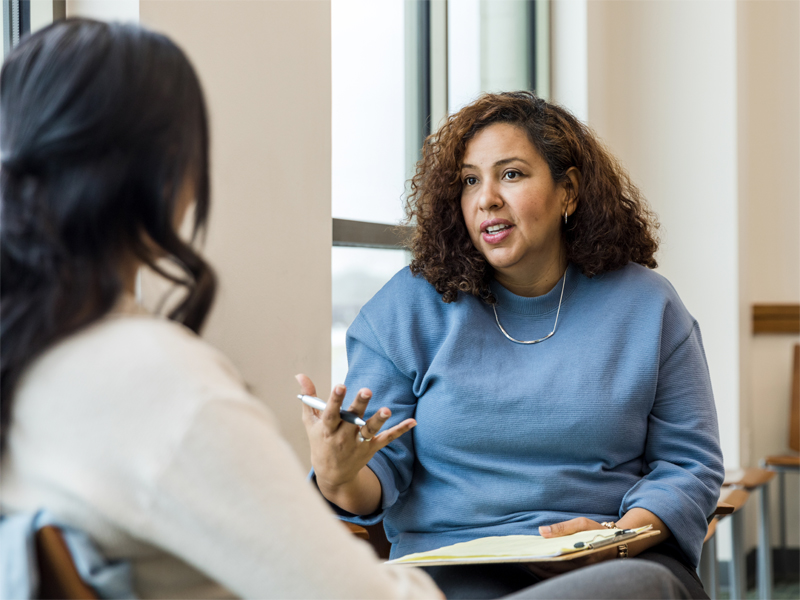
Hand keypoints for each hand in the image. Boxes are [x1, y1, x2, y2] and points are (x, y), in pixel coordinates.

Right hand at [296, 374, 415, 493]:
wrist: (332, 475)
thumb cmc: (320, 442)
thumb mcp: (310, 422)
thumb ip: (308, 397)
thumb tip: (300, 375)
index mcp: (328, 429)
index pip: (331, 414)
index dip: (335, 400)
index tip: (340, 386)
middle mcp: (343, 437)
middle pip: (353, 419)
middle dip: (359, 405)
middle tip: (366, 390)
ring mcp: (359, 443)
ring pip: (370, 430)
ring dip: (379, 420)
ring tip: (386, 410)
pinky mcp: (372, 448)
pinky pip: (387, 439)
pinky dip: (400, 431)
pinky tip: (413, 422)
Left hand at [526, 518, 615, 578]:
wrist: (617, 545)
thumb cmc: (599, 533)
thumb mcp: (582, 524)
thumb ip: (562, 528)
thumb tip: (541, 531)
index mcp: (585, 555)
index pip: (558, 561)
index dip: (541, 560)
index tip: (527, 555)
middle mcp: (583, 569)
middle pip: (555, 571)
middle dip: (538, 566)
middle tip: (523, 559)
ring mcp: (582, 574)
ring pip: (557, 577)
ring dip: (542, 571)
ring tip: (528, 562)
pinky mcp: (580, 575)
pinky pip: (561, 577)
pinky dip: (549, 572)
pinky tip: (540, 565)